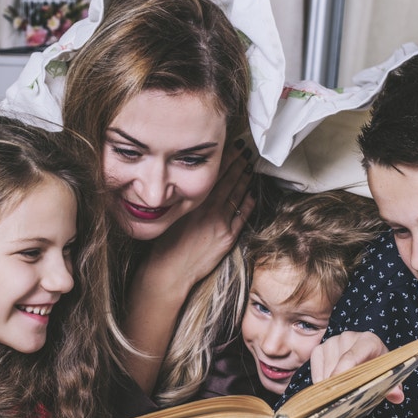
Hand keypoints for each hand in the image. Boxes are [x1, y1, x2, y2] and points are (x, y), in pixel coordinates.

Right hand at [143, 142, 254, 286]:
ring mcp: (220, 223)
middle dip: (238, 163)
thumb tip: (195, 185)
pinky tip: (251, 193)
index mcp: (194, 202)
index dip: (225, 159)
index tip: (232, 146)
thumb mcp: (173, 215)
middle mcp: (209, 209)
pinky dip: (248, 203)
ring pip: (237, 195)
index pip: (213, 174)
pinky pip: (242, 216)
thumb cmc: (166, 244)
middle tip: (246, 150)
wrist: (170, 270)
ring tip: (250, 166)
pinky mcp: (227, 237)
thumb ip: (187, 200)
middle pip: (228, 180)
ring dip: (245, 179)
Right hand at [310, 331, 403, 403]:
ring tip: (337, 397)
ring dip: (330, 385)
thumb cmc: (376, 367)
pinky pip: (315, 368)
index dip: (345, 370)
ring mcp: (332, 341)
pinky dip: (320, 381)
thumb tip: (397, 396)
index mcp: (369, 341)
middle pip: (338, 364)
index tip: (340, 388)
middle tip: (341, 402)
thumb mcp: (387, 375)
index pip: (353, 355)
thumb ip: (393, 386)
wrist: (367, 359)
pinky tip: (328, 389)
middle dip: (339, 384)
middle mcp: (349, 337)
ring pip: (326, 368)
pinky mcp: (320, 349)